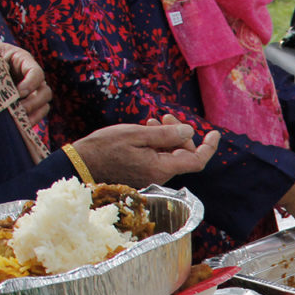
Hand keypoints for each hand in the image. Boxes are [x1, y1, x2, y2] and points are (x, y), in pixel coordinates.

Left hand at [0, 42, 51, 125]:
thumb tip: (1, 88)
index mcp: (23, 61)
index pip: (37, 73)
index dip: (31, 84)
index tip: (18, 93)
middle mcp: (32, 78)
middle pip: (45, 92)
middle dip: (33, 103)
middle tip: (18, 109)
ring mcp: (31, 93)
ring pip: (43, 106)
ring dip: (33, 115)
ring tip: (17, 119)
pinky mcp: (27, 106)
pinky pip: (35, 117)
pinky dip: (28, 122)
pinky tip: (17, 125)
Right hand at [71, 117, 219, 186]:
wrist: (80, 165)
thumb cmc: (104, 148)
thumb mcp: (136, 135)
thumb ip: (165, 135)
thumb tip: (189, 131)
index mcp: (161, 168)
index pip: (196, 161)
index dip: (209, 147)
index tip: (215, 133)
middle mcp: (159, 176)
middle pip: (184, 155)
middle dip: (181, 134)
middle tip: (166, 117)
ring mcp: (151, 176)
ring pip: (171, 155)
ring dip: (168, 137)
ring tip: (153, 121)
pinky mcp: (142, 174)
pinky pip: (159, 158)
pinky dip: (158, 144)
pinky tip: (147, 130)